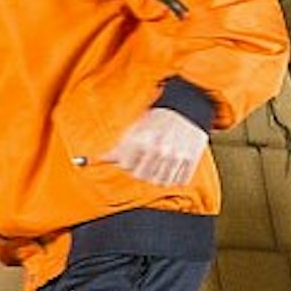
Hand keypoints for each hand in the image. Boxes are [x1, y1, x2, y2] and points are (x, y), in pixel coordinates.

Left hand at [95, 106, 210, 188]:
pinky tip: (174, 165)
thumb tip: (100, 159)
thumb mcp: (136, 128)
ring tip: (160, 163)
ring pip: (161, 182)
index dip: (127, 161)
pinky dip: (176, 176)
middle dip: (141, 170)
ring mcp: (176, 157)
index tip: (132, 156)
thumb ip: (120, 147)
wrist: (187, 108)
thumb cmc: (159, 118)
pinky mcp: (191, 160)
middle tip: (146, 161)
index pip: (125, 166)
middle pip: (141, 176)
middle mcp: (159, 150)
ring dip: (159, 175)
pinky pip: (180, 181)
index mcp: (142, 141)